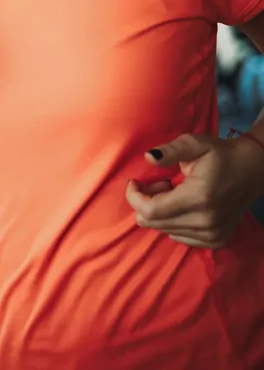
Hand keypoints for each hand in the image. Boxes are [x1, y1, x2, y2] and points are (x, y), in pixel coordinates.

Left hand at [125, 133, 263, 248]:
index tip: (135, 181)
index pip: (150, 211)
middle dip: (146, 202)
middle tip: (161, 183)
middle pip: (153, 223)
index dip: (134, 197)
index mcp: (199, 198)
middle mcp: (205, 222)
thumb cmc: (219, 154)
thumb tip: (148, 157)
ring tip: (174, 192)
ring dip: (160, 211)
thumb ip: (170, 151)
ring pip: (163, 230)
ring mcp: (212, 235)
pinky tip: (183, 205)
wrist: (252, 170)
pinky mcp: (215, 241)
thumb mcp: (194, 144)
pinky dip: (172, 221)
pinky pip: (178, 236)